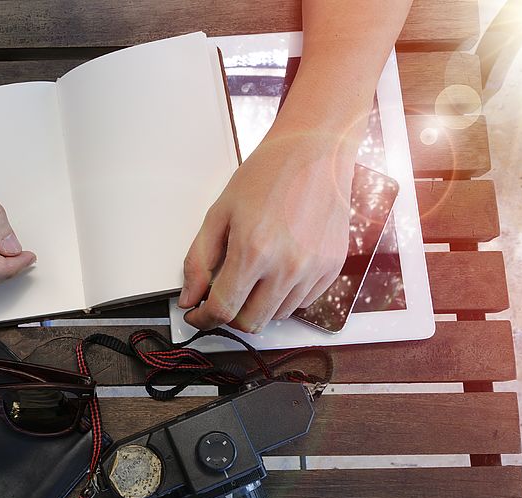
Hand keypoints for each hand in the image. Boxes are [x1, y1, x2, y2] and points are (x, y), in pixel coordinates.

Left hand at [179, 126, 356, 332]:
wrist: (314, 151)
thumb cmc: (267, 175)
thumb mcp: (219, 213)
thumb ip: (199, 260)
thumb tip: (189, 298)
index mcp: (253, 251)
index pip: (223, 310)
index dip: (204, 319)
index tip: (198, 316)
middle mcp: (287, 266)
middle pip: (251, 322)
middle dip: (229, 317)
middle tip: (222, 298)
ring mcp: (313, 269)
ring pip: (277, 315)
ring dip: (258, 306)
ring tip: (253, 276)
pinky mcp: (332, 267)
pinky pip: (303, 302)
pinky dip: (284, 296)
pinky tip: (277, 270)